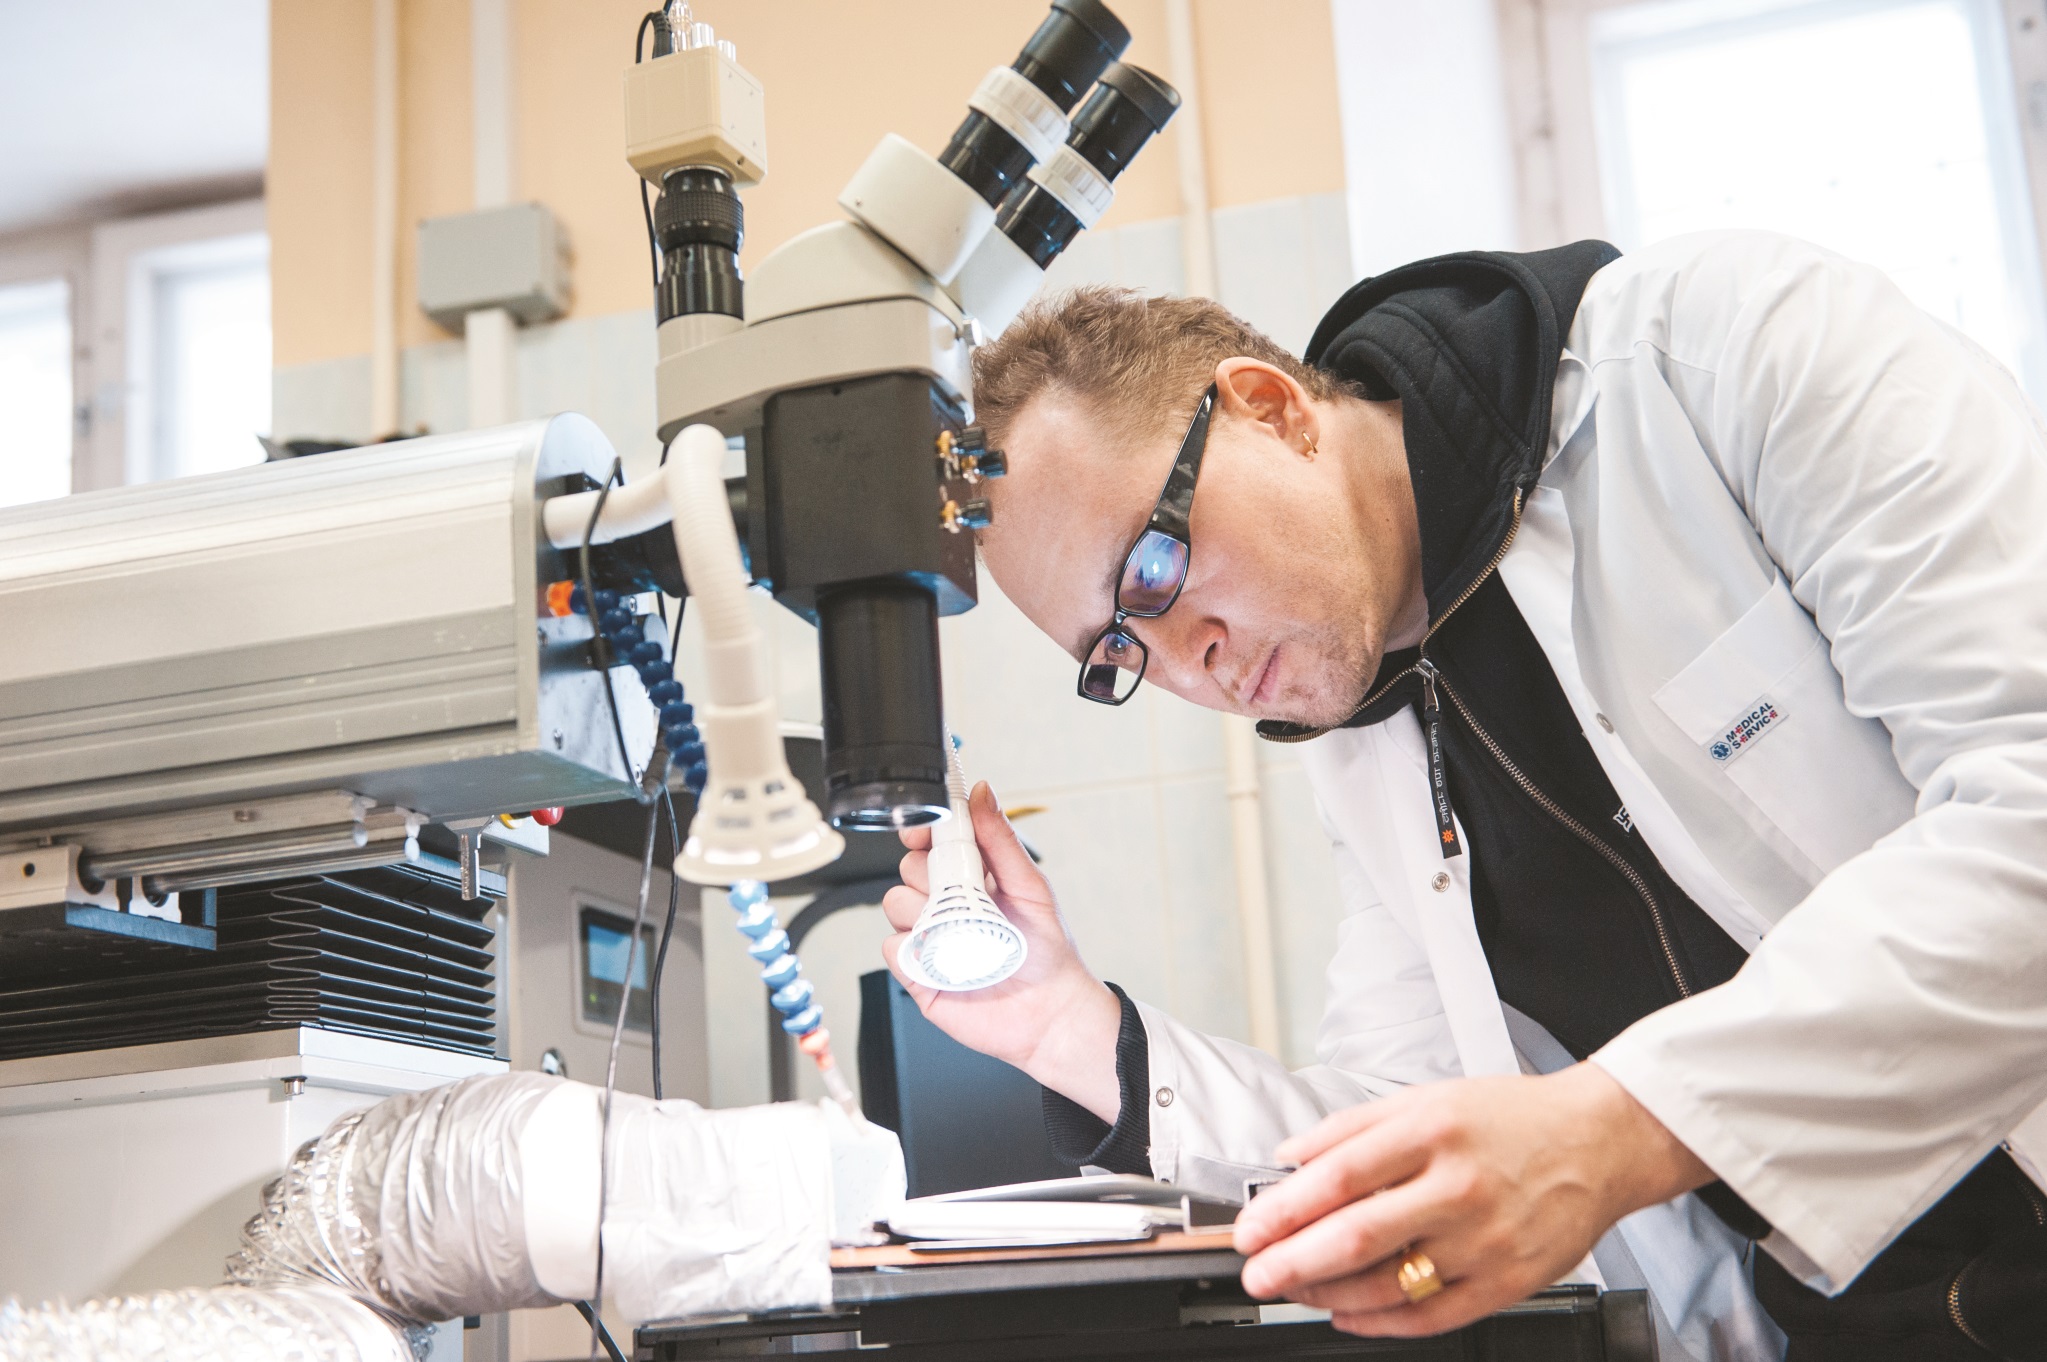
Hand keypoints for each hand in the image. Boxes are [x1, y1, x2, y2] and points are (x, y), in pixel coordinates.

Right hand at [881, 782, 1123, 1120]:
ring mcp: (928, 938)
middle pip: (907, 869)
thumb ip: (1001, 840)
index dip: (923, 831)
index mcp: (969, 879)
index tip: (925, 830)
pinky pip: (892, 947)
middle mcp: (944, 906)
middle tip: (964, 892)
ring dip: (922, 911)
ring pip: (894, 903)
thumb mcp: (1030, 885)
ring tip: (963, 931)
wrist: (1051, 1013)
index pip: (930, 842)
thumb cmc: (1047, 952)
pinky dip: (912, 948)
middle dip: (928, 873)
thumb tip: (981, 793)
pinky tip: (944, 956)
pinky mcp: (917, 974)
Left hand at [1233, 1063, 1711, 1336]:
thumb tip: (1290, 1155)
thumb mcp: (1427, 1099)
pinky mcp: (1508, 1281)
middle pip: (1356, 1234)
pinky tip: (1347, 1313)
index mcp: (1432, 1132)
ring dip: (1327, 1294)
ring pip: (1388, 1283)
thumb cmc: (1510, 1119)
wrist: (1598, 1142)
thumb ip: (1353, 1127)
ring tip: (1295, 1290)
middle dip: (1292, 1261)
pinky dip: (1380, 1322)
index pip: (1339, 1175)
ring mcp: (1485, 1240)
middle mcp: (1458, 1187)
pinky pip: (1431, 1315)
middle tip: (1257, 1272)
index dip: (1284, 1207)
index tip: (1251, 1227)